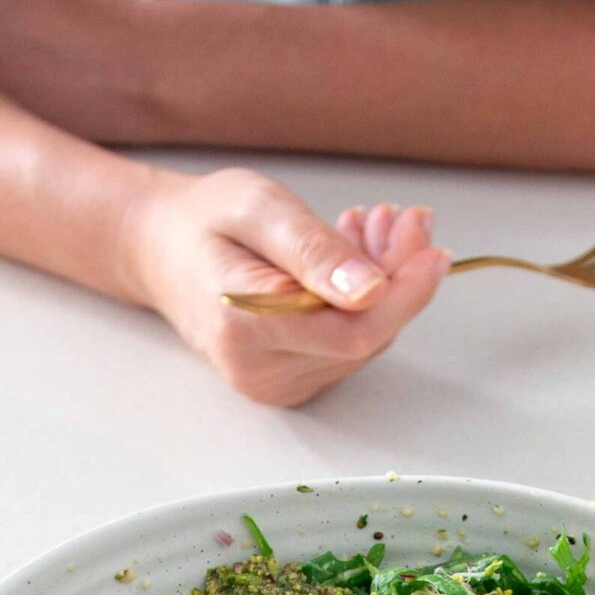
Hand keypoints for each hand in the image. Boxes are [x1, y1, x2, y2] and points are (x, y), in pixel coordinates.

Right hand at [125, 170, 448, 405]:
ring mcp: (279, 384)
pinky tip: (352, 259)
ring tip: (372, 226)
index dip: (404, 294)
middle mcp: (263, 371)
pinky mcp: (293, 381)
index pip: (352, 331)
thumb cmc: (204, 225)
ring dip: (384, 284)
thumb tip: (369, 290)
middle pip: (364, 337)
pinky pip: (349, 344)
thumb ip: (313, 251)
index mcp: (247, 330)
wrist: (163, 253)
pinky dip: (364, 301)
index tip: (431, 249)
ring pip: (364, 341)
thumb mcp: (259, 210)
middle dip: (398, 277)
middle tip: (405, 219)